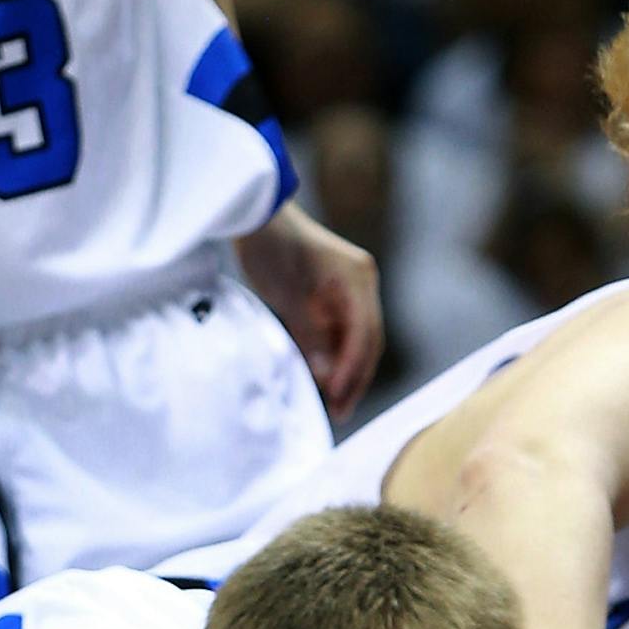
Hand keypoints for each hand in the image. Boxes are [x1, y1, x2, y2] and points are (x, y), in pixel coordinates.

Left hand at [236, 203, 383, 417]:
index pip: (363, 334)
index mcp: (356, 279)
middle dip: (355, 377)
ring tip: (335, 403)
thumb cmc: (272, 248)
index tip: (338, 397)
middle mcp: (363, 284)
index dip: (353, 369)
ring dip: (348, 371)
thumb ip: (311, 336)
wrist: (258, 216)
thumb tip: (328, 377)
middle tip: (341, 411)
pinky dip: (337, 356)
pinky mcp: (338, 296)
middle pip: (369, 341)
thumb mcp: (288, 295)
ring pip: (359, 340)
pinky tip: (327, 378)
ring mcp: (353, 290)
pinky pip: (344, 332)